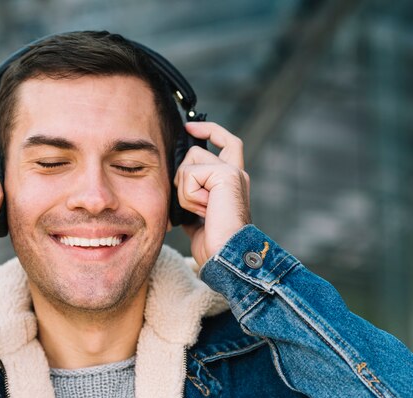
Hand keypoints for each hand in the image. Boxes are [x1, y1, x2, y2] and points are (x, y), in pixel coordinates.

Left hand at [174, 122, 250, 265]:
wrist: (225, 255)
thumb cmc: (213, 242)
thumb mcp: (197, 214)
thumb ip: (192, 196)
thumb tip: (175, 186)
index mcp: (232, 180)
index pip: (226, 142)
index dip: (209, 130)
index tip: (190, 127)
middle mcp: (236, 172)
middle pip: (195, 152)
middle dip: (182, 178)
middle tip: (194, 205)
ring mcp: (232, 172)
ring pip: (188, 163)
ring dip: (185, 191)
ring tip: (201, 210)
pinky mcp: (226, 175)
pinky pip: (190, 175)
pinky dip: (189, 196)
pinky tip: (203, 210)